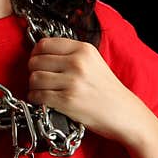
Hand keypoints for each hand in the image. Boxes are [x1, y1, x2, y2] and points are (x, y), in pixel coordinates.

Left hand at [27, 38, 149, 144]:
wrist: (124, 113)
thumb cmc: (107, 90)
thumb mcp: (93, 62)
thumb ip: (71, 54)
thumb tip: (41, 53)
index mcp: (83, 49)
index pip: (44, 44)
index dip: (36, 53)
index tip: (37, 60)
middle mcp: (77, 62)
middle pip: (36, 61)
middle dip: (33, 71)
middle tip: (38, 77)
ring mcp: (72, 81)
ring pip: (34, 78)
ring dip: (33, 86)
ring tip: (41, 90)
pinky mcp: (67, 100)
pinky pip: (38, 95)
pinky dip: (35, 98)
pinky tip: (42, 100)